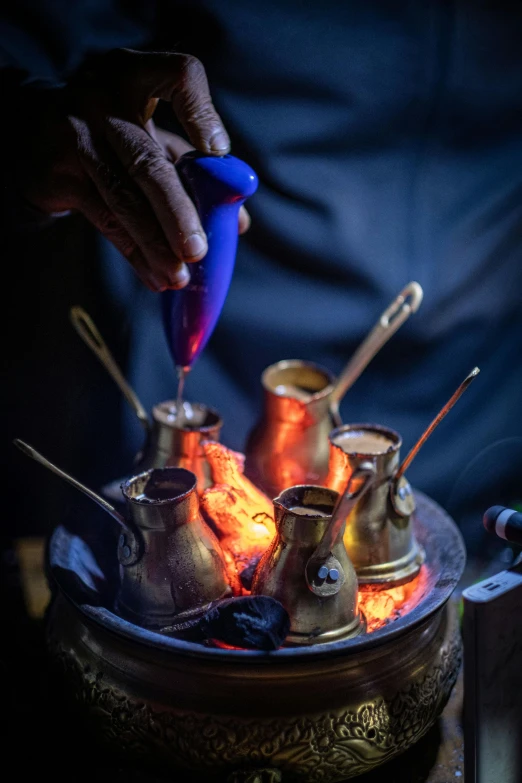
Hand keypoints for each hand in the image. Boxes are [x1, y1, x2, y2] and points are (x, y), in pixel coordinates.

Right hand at [14, 49, 249, 290]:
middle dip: (176, 212)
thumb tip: (237, 221)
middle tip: (198, 250)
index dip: (202, 112)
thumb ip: (194, 168)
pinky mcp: (58, 172)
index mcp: (137, 74)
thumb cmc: (113, 130)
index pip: (179, 76)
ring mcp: (75, 135)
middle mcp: (103, 99)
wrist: (34, 130)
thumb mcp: (151, 133)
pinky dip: (133, 252)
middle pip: (147, 161)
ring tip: (179, 276)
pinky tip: (154, 275)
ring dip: (155, 244)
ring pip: (122, 198)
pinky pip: (103, 219)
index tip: (218, 151)